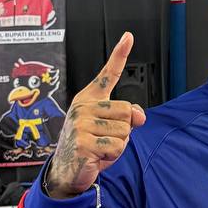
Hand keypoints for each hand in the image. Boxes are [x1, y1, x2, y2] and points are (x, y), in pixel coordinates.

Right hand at [45, 32, 145, 198]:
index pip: (108, 74)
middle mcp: (82, 106)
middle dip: (123, 131)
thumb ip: (127, 117)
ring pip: (124, 132)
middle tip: (103, 140)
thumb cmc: (90, 146)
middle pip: (127, 112)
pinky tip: (96, 158)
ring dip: (118, 146)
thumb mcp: (111, 129)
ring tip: (99, 149)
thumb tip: (140, 117)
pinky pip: (117, 147)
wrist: (67, 171)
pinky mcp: (83, 142)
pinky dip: (113, 157)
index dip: (119, 54)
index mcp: (89, 99)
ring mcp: (80, 123)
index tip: (128, 36)